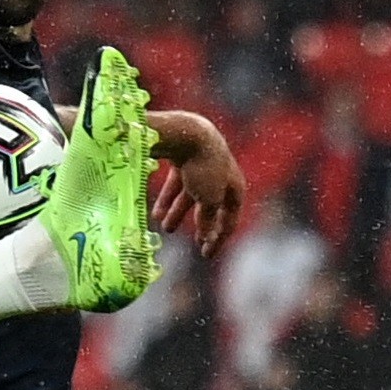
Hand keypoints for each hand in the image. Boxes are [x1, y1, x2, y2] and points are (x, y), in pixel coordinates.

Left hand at [148, 112, 244, 256]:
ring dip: (178, 213)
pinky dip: (167, 198)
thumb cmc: (204, 169)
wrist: (187, 135)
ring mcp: (201, 167)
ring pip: (190, 195)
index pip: (230, 216)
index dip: (219, 236)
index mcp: (235, 185)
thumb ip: (208, 219)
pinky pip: (176, 184)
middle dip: (200, 225)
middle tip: (193, 243)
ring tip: (165, 228)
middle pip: (211, 206)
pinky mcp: (183, 159)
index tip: (206, 254)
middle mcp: (221, 175)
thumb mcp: (209, 200)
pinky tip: (155, 212)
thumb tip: (208, 236)